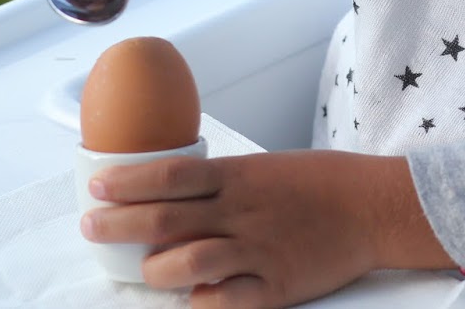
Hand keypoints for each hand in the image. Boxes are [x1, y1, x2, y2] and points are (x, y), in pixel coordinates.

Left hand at [82, 150, 455, 307]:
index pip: (170, 175)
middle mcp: (240, 212)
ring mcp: (256, 251)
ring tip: (144, 269)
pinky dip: (198, 301)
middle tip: (90, 226)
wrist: (374, 207)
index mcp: (239, 177)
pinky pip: (222, 301)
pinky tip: (190, 297)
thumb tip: (177, 197)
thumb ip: (224, 184)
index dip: (128, 181)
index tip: (98, 185)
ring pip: (185, 263)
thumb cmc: (322, 183)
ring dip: (154, 269)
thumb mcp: (267, 169)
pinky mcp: (275, 287)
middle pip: (164, 218)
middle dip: (118, 223)